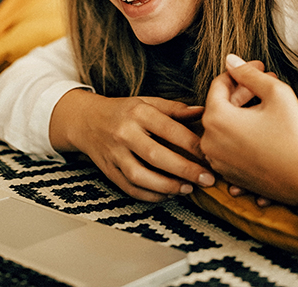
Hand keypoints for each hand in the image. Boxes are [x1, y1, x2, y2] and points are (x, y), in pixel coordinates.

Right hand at [53, 90, 214, 201]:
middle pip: (156, 155)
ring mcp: (114, 154)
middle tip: (207, 179)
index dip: (192, 144)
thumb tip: (202, 112)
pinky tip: (168, 194)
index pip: (169, 129)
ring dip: (167, 186)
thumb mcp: (147, 102)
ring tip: (188, 189)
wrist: (86, 120)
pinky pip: (130, 188)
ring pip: (141, 176)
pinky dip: (150, 195)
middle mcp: (124, 133)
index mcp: (138, 112)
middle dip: (184, 170)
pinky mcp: (109, 171)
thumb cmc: (123, 111)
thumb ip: (175, 109)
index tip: (210, 156)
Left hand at [201, 59, 297, 204]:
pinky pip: (228, 145)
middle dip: (243, 91)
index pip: (219, 85)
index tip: (260, 68)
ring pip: (224, 126)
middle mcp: (209, 142)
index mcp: (216, 119)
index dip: (241, 73)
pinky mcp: (227, 174)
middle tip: (268, 81)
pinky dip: (240, 133)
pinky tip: (262, 127)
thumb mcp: (276, 92)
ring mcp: (216, 160)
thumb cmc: (295, 134)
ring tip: (267, 104)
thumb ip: (248, 73)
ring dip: (241, 112)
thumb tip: (229, 60)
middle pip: (220, 106)